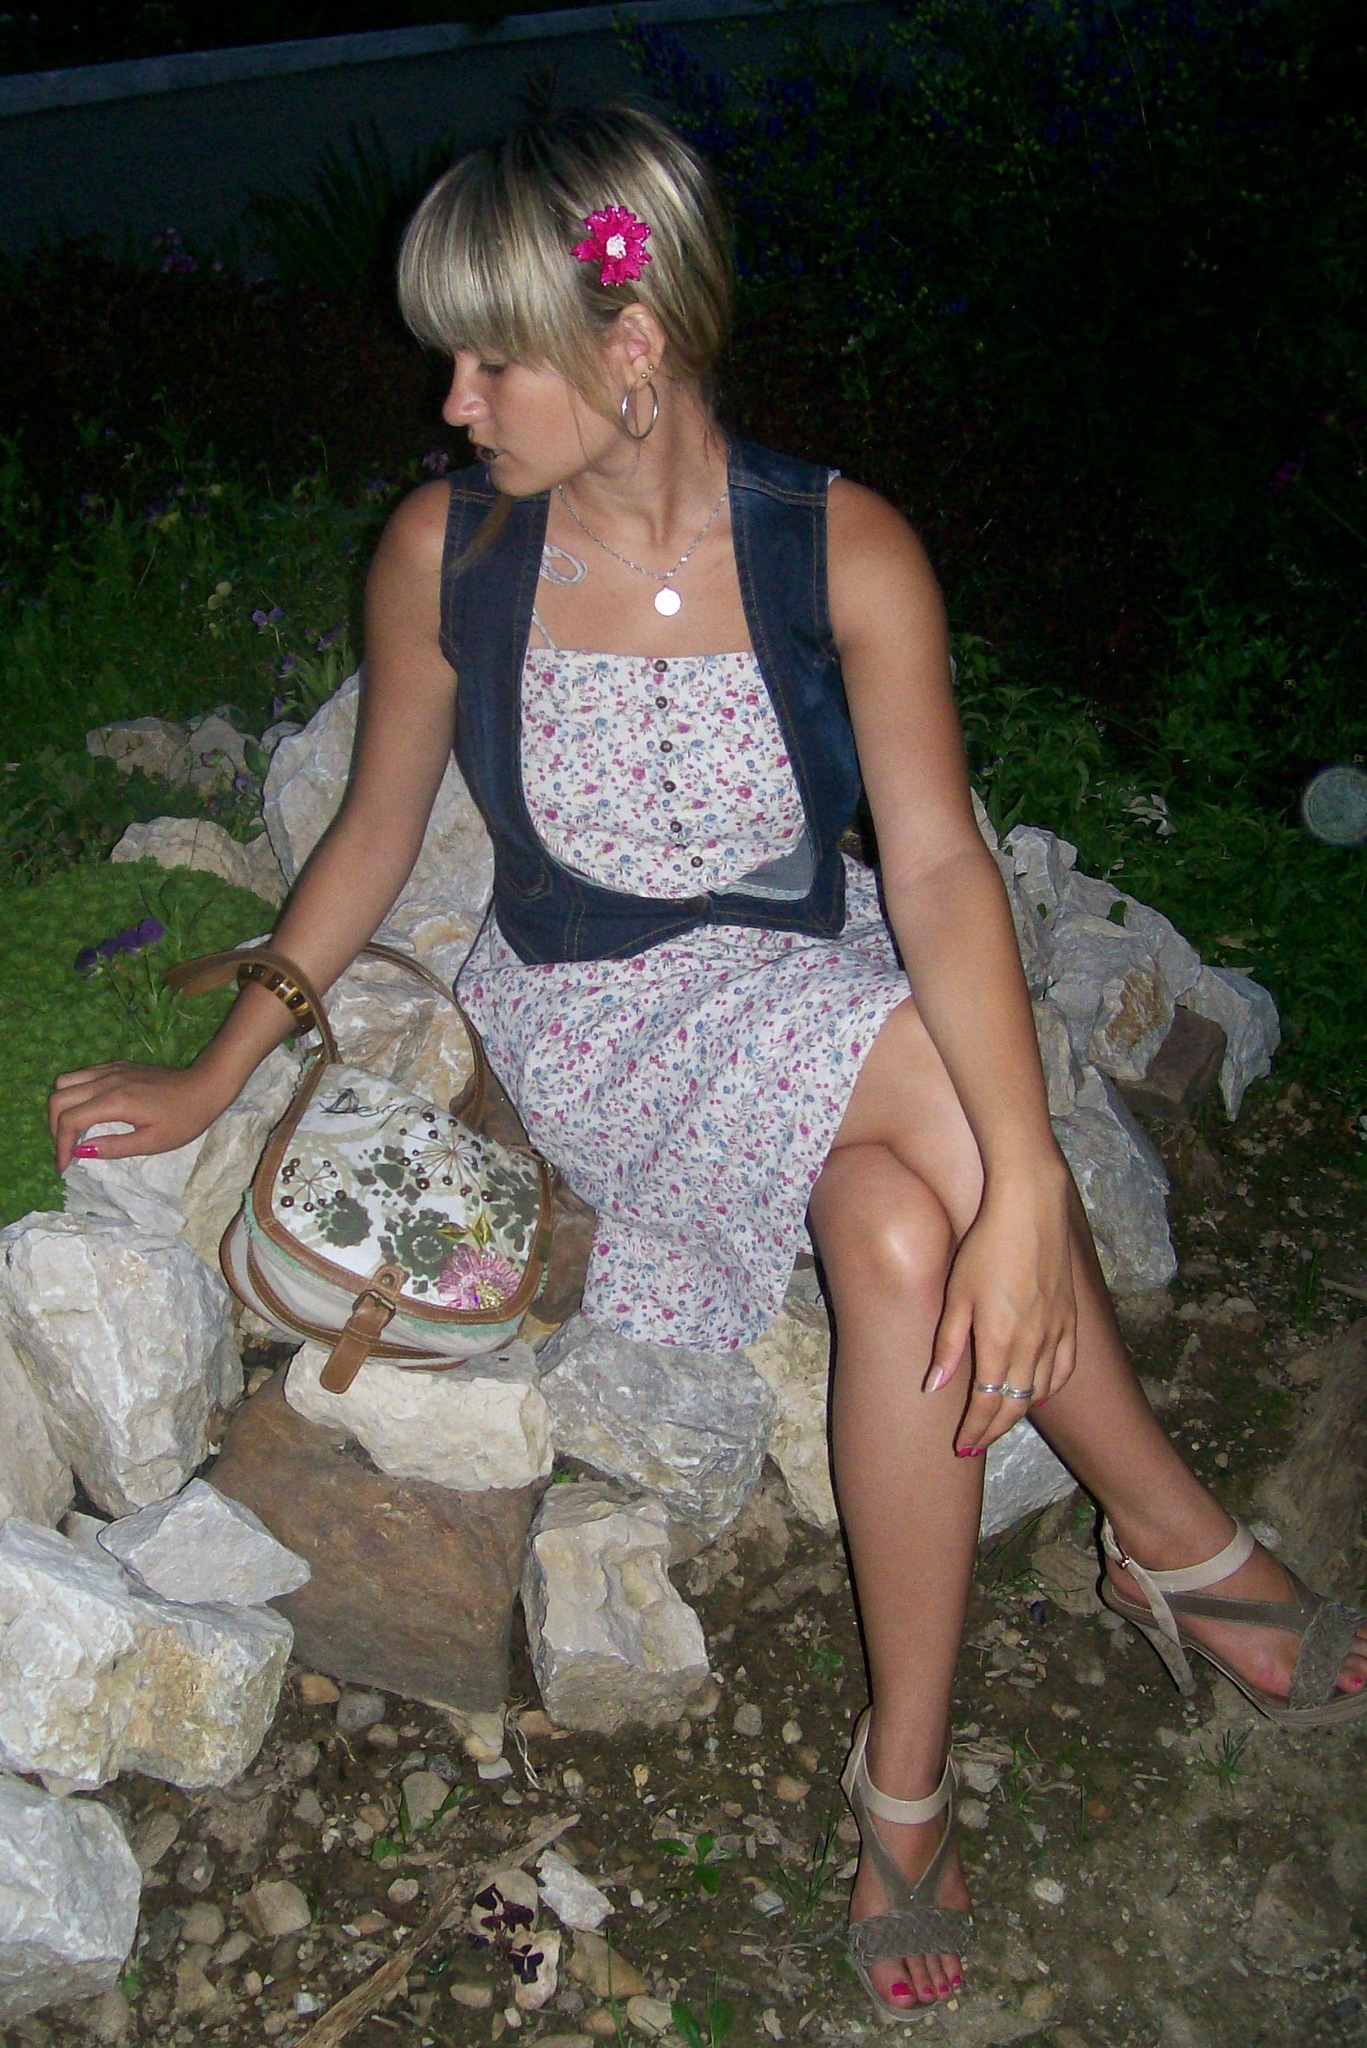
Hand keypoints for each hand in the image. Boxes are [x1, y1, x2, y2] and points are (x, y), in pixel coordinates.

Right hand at [49, 1060, 235, 1173]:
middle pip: (58, 1098)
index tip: (64, 1166)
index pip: (69, 1121)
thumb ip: (114, 1147)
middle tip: (66, 1150)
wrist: (206, 1085)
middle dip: (54, 1127)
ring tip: (72, 1131)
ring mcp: (110, 1069)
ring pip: (64, 1082)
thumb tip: (81, 1153)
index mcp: (115, 1101)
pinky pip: (81, 1075)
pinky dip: (73, 1093)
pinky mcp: (116, 1065)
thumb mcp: (152, 1142)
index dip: (60, 1146)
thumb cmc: (184, 1119)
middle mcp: (106, 1081)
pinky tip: (87, 1111)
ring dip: (61, 1107)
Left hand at [924, 1175, 1077, 1454]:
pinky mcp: (1071, 1319)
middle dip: (994, 1429)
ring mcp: (1057, 1333)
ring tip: (1000, 1421)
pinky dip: (1051, 1388)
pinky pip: (1065, 1368)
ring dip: (1019, 1410)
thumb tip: (934, 1388)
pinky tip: (1038, 1391)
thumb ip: (947, 1344)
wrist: (1031, 1209)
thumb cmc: (985, 1247)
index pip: (988, 1404)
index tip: (961, 1447)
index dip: (975, 1430)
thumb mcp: (956, 1294)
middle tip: (976, 1444)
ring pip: (1041, 1390)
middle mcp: (1033, 1345)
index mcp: (1000, 1341)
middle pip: (1015, 1404)